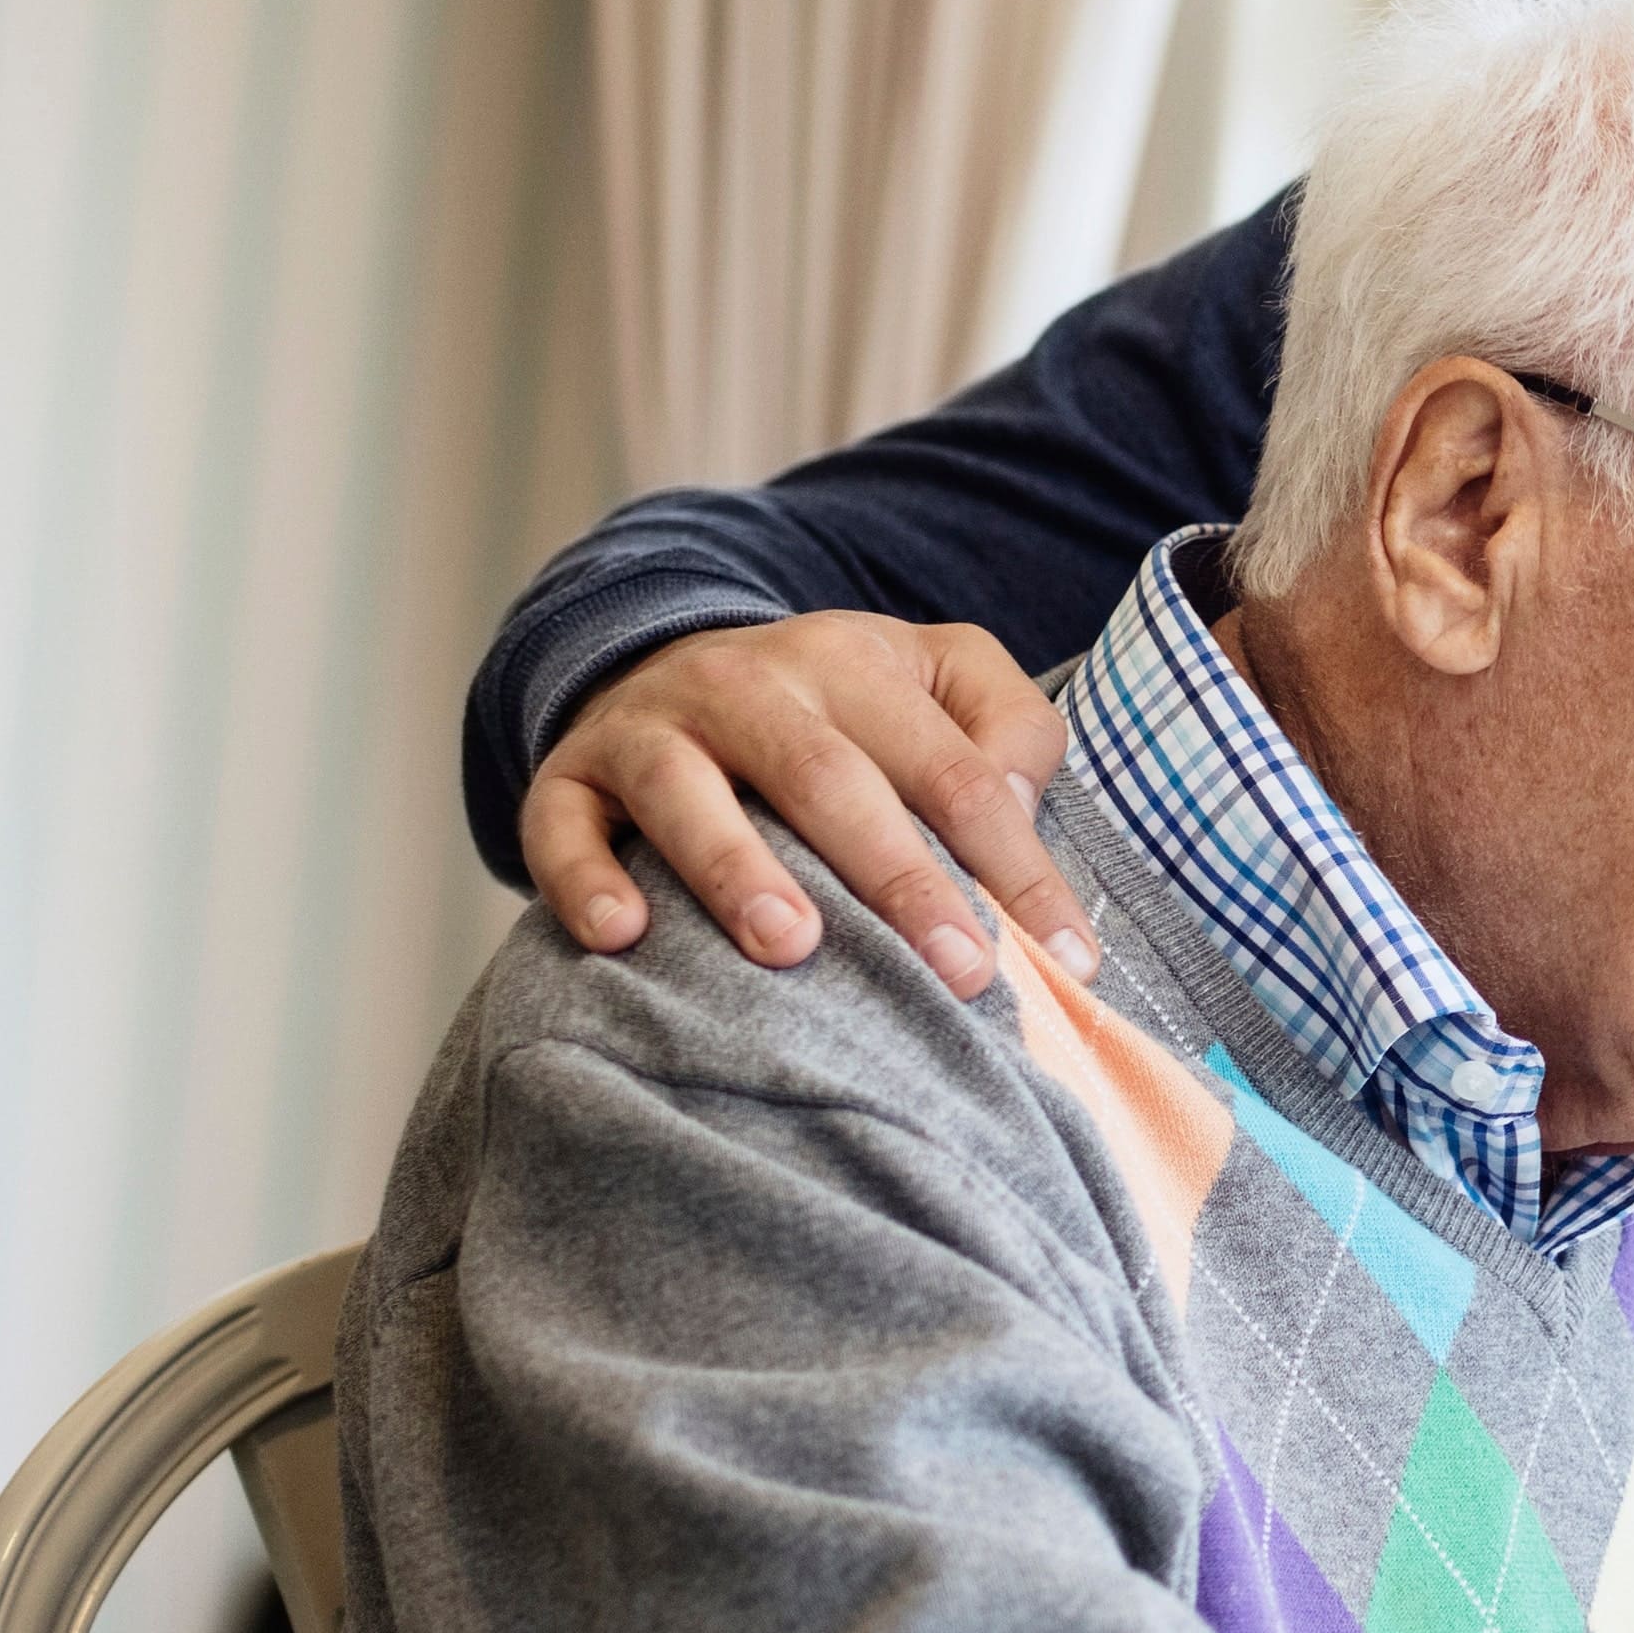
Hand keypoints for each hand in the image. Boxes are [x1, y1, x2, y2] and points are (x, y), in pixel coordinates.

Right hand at [519, 611, 1095, 995]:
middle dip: (898, 878)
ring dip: (736, 868)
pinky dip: (585, 879)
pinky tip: (623, 937)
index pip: (954, 772)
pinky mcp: (568, 777)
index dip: (1016, 865)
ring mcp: (649, 729)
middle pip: (829, 781)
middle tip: (958, 971)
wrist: (669, 661)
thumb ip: (1009, 728)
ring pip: (686, 792)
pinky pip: (562, 826)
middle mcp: (747, 685)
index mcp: (853, 665)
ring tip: (789, 946)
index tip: (1071, 957)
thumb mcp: (940, 679)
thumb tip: (1020, 808)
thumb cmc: (839, 707)